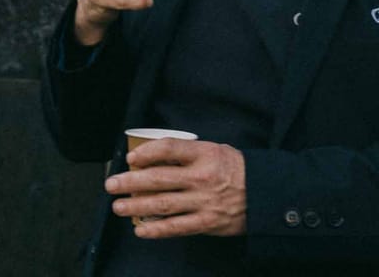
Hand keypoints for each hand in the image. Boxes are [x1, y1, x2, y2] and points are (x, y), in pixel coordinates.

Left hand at [106, 139, 245, 238]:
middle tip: (112, 184)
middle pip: (159, 178)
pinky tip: (140, 229)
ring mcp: (204, 201)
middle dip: (131, 182)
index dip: (146, 152)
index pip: (169, 149)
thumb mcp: (217, 150)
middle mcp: (202, 177)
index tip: (131, 158)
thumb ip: (190, 154)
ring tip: (119, 206)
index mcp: (205, 154)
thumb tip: (156, 157)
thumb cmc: (238, 170)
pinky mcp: (207, 222)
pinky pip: (176, 227)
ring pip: (163, 204)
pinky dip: (156, 229)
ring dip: (137, 206)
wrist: (266, 194)